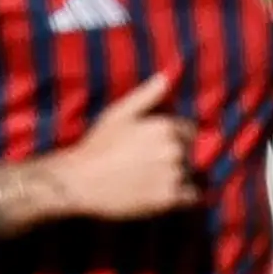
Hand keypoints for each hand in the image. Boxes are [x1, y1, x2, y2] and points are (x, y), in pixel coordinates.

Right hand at [48, 71, 202, 222]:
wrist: (80, 181)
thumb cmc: (97, 145)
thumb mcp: (119, 113)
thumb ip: (147, 95)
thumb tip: (168, 76)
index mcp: (165, 126)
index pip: (190, 131)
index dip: (176, 138)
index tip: (156, 146)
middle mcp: (174, 149)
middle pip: (191, 153)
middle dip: (177, 157)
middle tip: (149, 165)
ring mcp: (174, 174)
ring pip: (191, 174)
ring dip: (180, 177)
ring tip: (152, 179)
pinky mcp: (170, 198)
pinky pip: (192, 196)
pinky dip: (184, 196)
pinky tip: (164, 194)